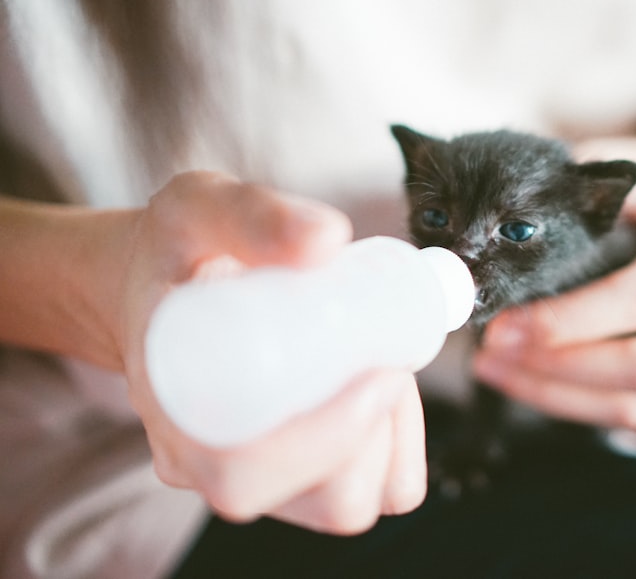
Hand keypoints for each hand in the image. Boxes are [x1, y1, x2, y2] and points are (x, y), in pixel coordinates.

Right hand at [116, 171, 425, 533]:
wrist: (166, 279)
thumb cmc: (177, 250)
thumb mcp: (197, 208)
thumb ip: (253, 214)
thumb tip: (327, 239)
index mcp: (177, 415)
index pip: (249, 474)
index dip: (330, 437)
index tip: (381, 373)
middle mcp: (213, 464)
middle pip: (324, 500)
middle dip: (380, 429)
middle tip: (388, 356)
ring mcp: (260, 474)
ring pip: (351, 501)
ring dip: (392, 436)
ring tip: (380, 362)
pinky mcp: (297, 473)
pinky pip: (365, 489)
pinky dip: (396, 445)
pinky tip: (381, 385)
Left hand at [473, 134, 635, 453]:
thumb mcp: (608, 168)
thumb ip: (562, 201)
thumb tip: (482, 256)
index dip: (567, 322)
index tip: (503, 326)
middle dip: (563, 370)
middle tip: (493, 355)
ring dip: (568, 402)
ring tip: (503, 372)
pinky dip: (610, 425)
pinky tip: (555, 397)